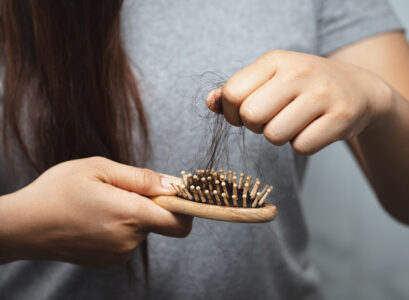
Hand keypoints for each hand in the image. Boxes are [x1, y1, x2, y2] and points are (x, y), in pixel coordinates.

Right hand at [0, 157, 191, 266]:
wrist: (23, 226)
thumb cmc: (58, 191)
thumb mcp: (100, 169)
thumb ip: (142, 178)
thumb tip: (174, 184)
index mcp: (130, 215)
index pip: (180, 221)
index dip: (184, 206)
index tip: (172, 192)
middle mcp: (129, 240)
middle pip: (160, 221)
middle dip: (149, 204)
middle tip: (119, 190)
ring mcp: (118, 254)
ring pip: (143, 229)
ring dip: (132, 214)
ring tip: (102, 203)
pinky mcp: (109, 261)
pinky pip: (128, 239)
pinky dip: (121, 227)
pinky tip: (97, 218)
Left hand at [207, 50, 392, 153]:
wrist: (358, 89)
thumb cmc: (303, 87)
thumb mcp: (270, 79)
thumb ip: (236, 91)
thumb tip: (210, 103)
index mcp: (275, 60)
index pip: (232, 93)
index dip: (232, 113)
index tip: (246, 114)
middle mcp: (298, 72)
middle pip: (251, 116)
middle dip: (256, 126)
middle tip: (271, 119)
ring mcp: (322, 93)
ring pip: (274, 136)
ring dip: (279, 137)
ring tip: (294, 122)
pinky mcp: (341, 116)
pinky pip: (302, 147)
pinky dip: (303, 144)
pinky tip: (313, 128)